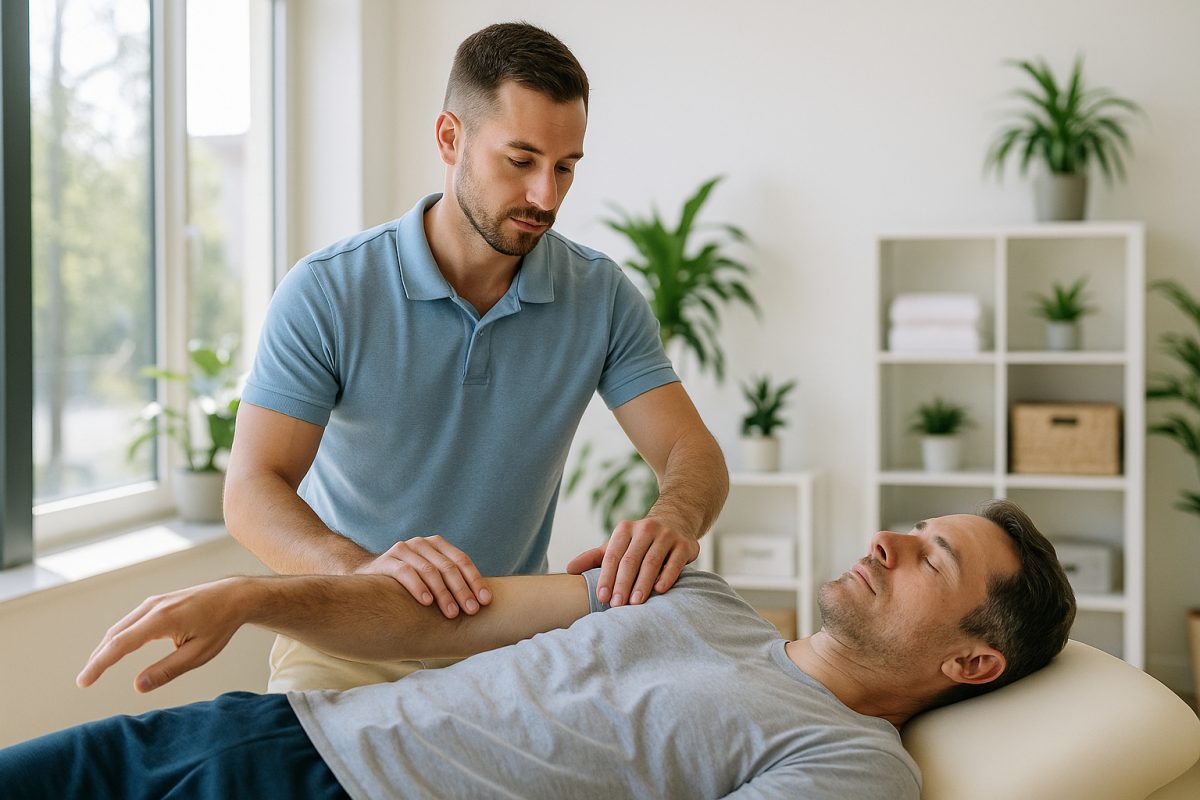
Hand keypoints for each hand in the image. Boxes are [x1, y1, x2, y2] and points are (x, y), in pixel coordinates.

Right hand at [76, 579, 245, 692]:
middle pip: (115, 634)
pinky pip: (130, 621)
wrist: (234, 596)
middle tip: (84, 680)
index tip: (84, 681)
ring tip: (95, 669)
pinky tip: (115, 649)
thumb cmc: (220, 625)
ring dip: (106, 647)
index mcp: (162, 619)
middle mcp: (153, 607)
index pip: (121, 644)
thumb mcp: (198, 653)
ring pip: (120, 626)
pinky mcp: (157, 602)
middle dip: (98, 658)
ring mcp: (154, 602)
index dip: (100, 664)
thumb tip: (138, 686)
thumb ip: (168, 670)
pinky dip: (118, 636)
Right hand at [355, 536, 491, 618]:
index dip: (475, 581)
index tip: (486, 601)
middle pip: (448, 567)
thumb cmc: (408, 583)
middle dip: (462, 590)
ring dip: (443, 593)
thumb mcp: (431, 578)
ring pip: (429, 570)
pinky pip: (405, 572)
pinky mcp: (386, 561)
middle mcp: (422, 543)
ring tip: (452, 613)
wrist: (368, 577)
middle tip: (471, 611)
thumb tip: (483, 603)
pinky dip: (418, 587)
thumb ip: (450, 582)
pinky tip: (426, 603)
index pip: (462, 561)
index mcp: (437, 545)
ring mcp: (403, 550)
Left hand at [566, 516, 698, 606]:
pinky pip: (674, 562)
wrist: (675, 521)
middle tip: (617, 605)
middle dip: (623, 583)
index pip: (613, 555)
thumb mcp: (617, 545)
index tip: (603, 597)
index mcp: (625, 529)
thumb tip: (568, 570)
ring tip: (635, 603)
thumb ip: (595, 557)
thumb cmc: (640, 541)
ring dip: (642, 583)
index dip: (607, 577)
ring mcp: (666, 535)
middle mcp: (645, 529)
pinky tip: (659, 590)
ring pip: (652, 561)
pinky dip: (667, 576)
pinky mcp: (684, 544)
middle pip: (631, 560)